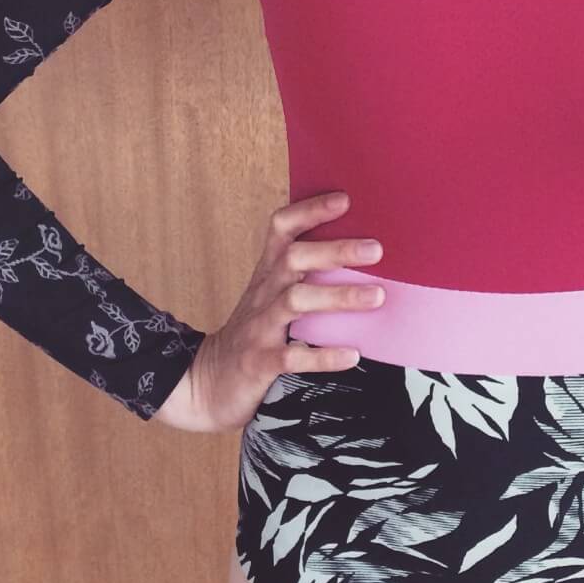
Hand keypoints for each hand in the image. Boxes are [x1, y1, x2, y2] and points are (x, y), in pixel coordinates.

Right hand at [157, 190, 384, 433]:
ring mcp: (259, 326)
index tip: (344, 199)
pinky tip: (352, 355)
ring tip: (377, 297)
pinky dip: (323, 355)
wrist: (207, 382)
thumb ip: (305, 273)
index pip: (282, 227)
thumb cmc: (255, 332)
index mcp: (268, 272)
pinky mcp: (259, 362)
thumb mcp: (273, 296)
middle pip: (294, 258)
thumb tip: (363, 254)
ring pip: (295, 301)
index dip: (310, 210)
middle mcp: (264, 292)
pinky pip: (291, 356)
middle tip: (376, 249)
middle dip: (335, 250)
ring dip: (338, 296)